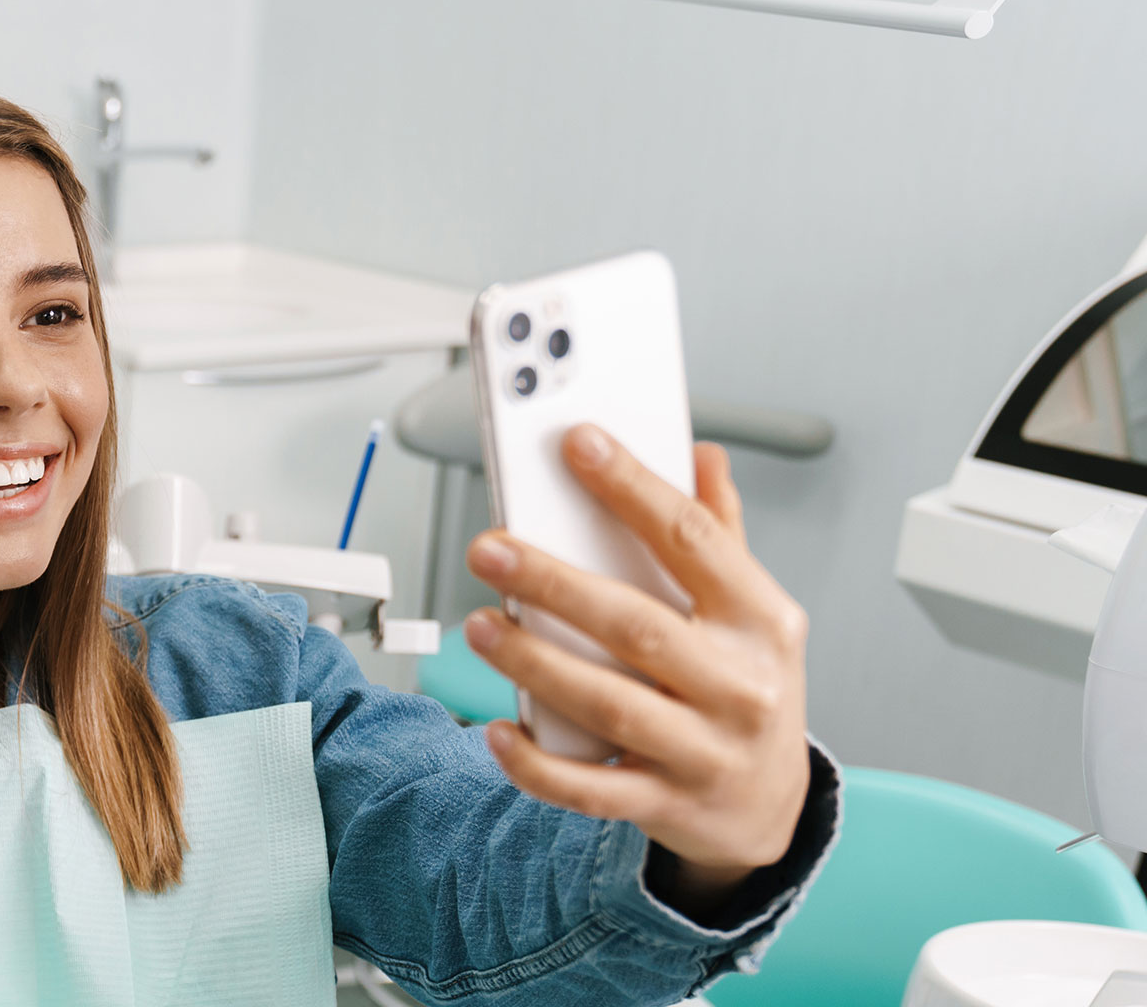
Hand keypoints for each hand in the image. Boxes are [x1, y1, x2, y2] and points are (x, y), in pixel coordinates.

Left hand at [463, 425, 810, 896]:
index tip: (578, 443)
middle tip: (489, 548)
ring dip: (533, 664)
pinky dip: (538, 764)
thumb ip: (720, 534)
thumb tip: (700, 455)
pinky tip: (498, 730)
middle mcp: (740, 685)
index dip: (632, 486)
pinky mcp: (666, 804)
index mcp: (761, 620)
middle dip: (553, 583)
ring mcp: (705, 751)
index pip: (691, 539)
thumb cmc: (746, 689)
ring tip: (479, 626)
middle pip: (635, 623)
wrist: (770, 806)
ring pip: (606, 703)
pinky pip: (590, 787)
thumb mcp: (752, 612)